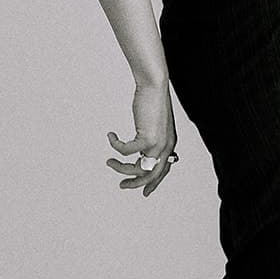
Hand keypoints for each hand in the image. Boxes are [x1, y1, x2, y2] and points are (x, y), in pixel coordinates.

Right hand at [106, 81, 178, 196]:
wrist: (154, 86)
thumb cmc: (153, 101)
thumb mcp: (155, 123)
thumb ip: (152, 136)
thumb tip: (142, 148)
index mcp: (170, 145)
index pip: (163, 171)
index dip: (153, 183)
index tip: (144, 192)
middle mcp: (166, 147)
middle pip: (151, 175)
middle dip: (135, 183)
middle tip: (122, 184)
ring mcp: (158, 144)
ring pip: (138, 168)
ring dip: (121, 167)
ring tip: (110, 162)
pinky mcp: (147, 138)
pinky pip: (126, 151)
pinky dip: (116, 145)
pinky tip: (111, 136)